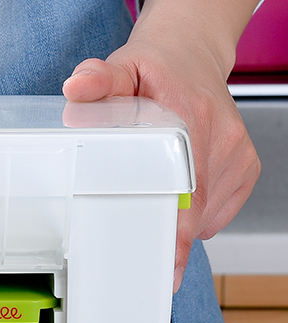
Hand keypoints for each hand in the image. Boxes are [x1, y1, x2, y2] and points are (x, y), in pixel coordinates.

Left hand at [63, 25, 258, 291]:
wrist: (190, 55)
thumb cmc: (151, 68)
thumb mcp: (119, 67)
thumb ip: (98, 79)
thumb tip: (77, 87)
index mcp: (189, 114)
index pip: (187, 183)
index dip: (178, 230)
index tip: (168, 266)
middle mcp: (220, 137)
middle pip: (196, 208)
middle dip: (169, 240)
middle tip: (141, 261)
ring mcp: (236, 154)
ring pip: (207, 214)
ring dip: (179, 220)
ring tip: (151, 195)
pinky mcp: (245, 166)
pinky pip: (219, 210)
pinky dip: (196, 214)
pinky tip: (175, 190)